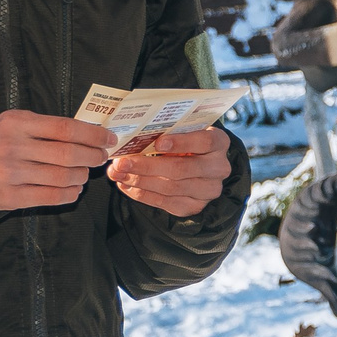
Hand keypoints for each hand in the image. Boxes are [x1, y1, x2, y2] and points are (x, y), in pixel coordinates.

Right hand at [0, 110, 114, 210]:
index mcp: (16, 123)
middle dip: (92, 156)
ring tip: (84, 173)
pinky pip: (50, 196)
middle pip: (67, 154)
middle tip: (100, 158)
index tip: (109, 139)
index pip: (64, 128)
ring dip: (81, 176)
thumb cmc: (0, 141)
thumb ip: (47, 126)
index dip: (92, 135)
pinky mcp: (10, 196)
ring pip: (61, 177)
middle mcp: (11, 147)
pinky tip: (74, 189)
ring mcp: (9, 173)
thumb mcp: (18, 123)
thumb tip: (90, 133)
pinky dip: (69, 194)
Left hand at [106, 127, 232, 217]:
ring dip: (139, 181)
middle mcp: (218, 168)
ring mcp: (208, 190)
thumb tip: (133, 136)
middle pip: (181, 169)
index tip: (158, 143)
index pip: (203, 142)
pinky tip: (126, 185)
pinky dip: (142, 194)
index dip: (180, 142)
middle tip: (122, 162)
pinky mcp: (195, 206)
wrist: (200, 164)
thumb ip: (168, 132)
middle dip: (146, 166)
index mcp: (219, 142)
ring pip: (170, 188)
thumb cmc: (186, 141)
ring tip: (118, 174)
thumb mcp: (185, 130)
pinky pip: (165, 202)